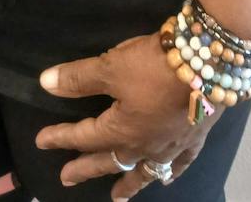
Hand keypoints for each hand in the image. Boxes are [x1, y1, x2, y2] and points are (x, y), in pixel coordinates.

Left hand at [36, 32, 220, 198]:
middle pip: (110, 159)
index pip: (84, 136)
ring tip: (117, 197)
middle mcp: (144, 145)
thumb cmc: (154, 65)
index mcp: (121, 131)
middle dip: (86, 168)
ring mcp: (171, 145)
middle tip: (67, 178)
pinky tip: (166, 178)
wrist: (209, 63)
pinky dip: (170, 172)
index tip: (41, 142)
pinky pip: (179, 164)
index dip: (61, 137)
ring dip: (128, 183)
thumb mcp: (111, 66)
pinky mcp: (195, 138)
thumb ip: (79, 78)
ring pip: (144, 171)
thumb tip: (45, 84)